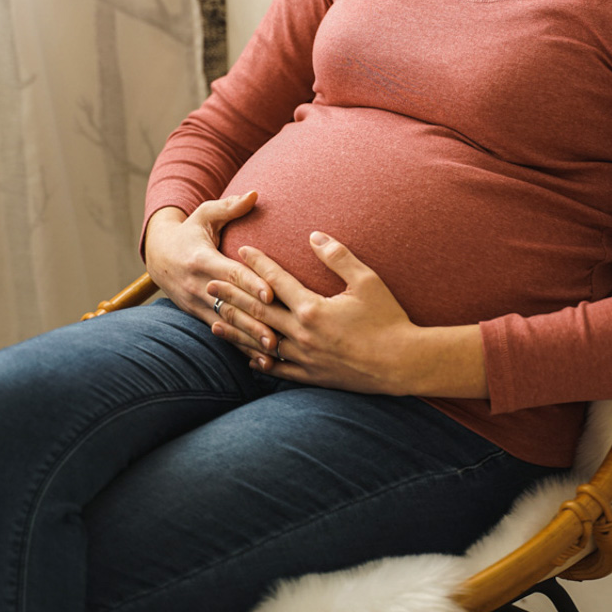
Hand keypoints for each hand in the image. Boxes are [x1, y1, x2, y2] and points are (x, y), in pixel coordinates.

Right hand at [144, 192, 275, 362]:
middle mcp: (197, 286)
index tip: (271, 294)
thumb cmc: (190, 231)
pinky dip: (238, 347)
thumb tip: (256, 193)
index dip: (251, 284)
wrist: (157, 255)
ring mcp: (196, 304)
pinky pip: (220, 334)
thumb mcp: (204, 215)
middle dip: (253, 320)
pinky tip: (257, 360)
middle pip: (230, 305)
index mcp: (201, 260)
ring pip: (226, 325)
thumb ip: (230, 206)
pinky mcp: (198, 316)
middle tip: (277, 335)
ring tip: (271, 352)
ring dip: (248, 339)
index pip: (230, 274)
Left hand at [207, 232, 488, 397]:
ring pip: (261, 342)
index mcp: (313, 308)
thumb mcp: (367, 280)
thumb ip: (338, 256)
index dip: (258, 263)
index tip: (242, 250)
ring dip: (236, 330)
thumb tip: (314, 235)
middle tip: (210, 285)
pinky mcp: (311, 376)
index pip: (277, 281)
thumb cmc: (388, 318)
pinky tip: (247, 357)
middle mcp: (302, 334)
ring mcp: (304, 357)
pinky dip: (260, 361)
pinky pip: (278, 369)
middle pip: (258, 311)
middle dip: (233, 297)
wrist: (401, 363)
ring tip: (215, 321)